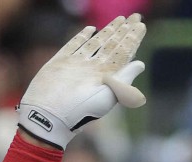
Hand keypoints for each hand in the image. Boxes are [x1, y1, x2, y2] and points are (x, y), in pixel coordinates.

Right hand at [18, 13, 146, 149]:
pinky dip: (82, 36)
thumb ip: (124, 79)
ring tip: (120, 20)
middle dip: (124, 31)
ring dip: (108, 31)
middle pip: (113, 46)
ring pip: (96, 43)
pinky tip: (92, 29)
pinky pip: (74, 45)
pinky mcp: (60, 61)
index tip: (141, 25)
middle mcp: (93, 69)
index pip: (124, 53)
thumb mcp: (108, 95)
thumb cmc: (80, 109)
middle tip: (136, 16)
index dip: (133, 39)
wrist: (50, 114)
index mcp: (107, 77)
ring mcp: (77, 64)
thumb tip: (140, 64)